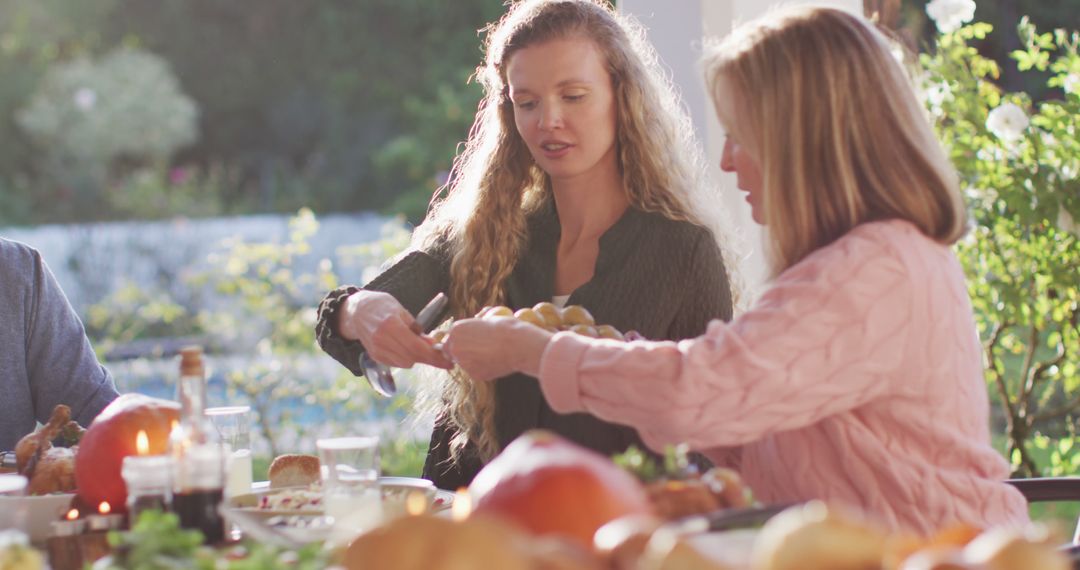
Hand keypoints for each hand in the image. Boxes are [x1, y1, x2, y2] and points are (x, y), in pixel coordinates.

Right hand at [338, 290, 452, 368]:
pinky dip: (405, 358)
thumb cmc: (383, 306)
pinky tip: (405, 348)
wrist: (357, 311)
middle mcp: (381, 339)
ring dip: (416, 358)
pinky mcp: (374, 356)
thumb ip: (417, 329)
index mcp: (390, 325)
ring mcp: (376, 349)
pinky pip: (396, 363)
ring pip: (405, 363)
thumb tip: (433, 344)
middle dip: (428, 358)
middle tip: (441, 355)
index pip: (416, 347)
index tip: (449, 362)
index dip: (434, 357)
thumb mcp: (402, 312)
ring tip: (418, 346)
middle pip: (412, 358)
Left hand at [444, 317, 552, 380]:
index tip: (470, 343)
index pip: (450, 338)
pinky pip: (476, 372)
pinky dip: (484, 369)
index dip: (461, 341)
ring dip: (473, 361)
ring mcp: (463, 362)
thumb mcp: (486, 320)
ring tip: (492, 354)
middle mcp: (455, 346)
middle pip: (452, 352)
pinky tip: (496, 362)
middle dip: (462, 353)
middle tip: (479, 351)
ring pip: (464, 364)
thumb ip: (473, 329)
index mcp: (457, 329)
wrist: (518, 344)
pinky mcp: (474, 374)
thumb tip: (472, 332)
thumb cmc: (506, 329)